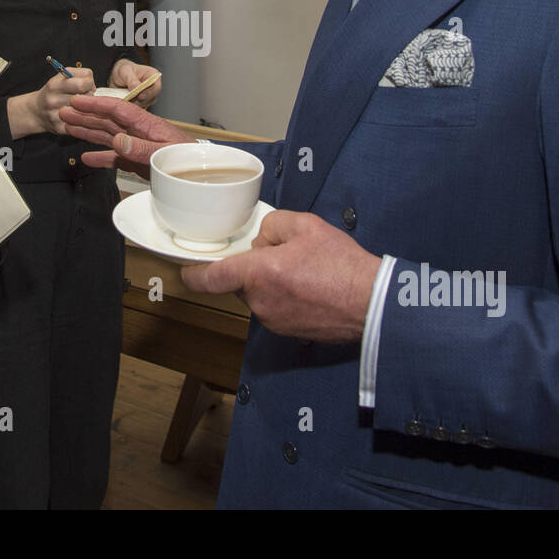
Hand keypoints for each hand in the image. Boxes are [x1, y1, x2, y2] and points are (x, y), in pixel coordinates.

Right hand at [10, 68, 95, 137]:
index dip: (89, 83)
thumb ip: (79, 75)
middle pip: (88, 96)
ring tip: (78, 106)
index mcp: (55, 85)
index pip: (85, 83)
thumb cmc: (53, 92)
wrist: (36, 112)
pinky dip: (82, 119)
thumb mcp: (61, 77)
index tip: (85, 85)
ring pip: (87, 109)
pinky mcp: (60, 128)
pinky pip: (82, 124)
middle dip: (89, 95)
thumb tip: (94, 88)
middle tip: (82, 96)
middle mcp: (54, 100)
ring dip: (86, 107)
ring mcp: (57, 116)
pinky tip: (76, 116)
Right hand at [60, 94, 189, 175]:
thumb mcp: (164, 154)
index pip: (117, 109)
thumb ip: (140, 148)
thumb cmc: (187, 160)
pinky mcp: (136, 161)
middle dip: (85, 115)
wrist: (199, 175)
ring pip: (107, 136)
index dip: (97, 104)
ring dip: (87, 131)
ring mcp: (136, 146)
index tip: (78, 101)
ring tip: (68, 126)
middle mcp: (138, 132)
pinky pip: (114, 157)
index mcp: (146, 124)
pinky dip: (100, 157)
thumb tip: (117, 140)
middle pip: (107, 121)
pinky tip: (86, 157)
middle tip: (64, 111)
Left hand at [109, 58, 161, 107]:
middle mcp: (153, 86)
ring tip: (127, 98)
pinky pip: (141, 108)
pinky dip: (134, 107)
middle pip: (153, 97)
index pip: (156, 87)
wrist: (117, 78)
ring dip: (137, 103)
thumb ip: (131, 79)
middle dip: (141, 99)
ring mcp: (149, 95)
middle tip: (131, 98)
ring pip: (147, 104)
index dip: (149, 93)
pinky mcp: (143, 102)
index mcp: (152, 75)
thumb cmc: (123, 71)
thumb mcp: (124, 71)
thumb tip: (137, 87)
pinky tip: (128, 101)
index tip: (139, 96)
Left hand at [181, 210, 379, 342]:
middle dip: (254, 267)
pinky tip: (310, 289)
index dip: (194, 273)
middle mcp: (259, 301)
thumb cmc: (341, 264)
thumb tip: (263, 240)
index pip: (211, 277)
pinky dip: (284, 298)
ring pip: (258, 295)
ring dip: (270, 283)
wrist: (371, 304)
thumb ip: (273, 226)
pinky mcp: (287, 332)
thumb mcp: (306, 226)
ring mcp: (273, 320)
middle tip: (286, 255)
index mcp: (259, 273)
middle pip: (240, 282)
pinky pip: (274, 308)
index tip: (187, 270)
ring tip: (305, 273)